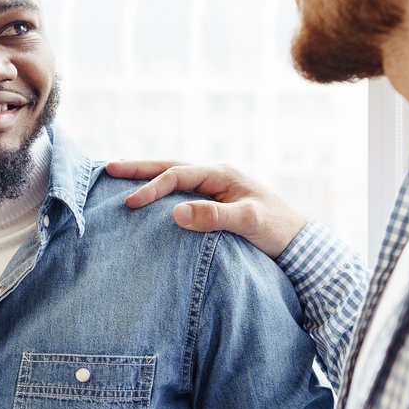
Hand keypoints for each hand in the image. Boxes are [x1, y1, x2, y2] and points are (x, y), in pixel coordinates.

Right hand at [105, 161, 308, 258]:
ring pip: (175, 176)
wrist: (299, 242)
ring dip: (149, 176)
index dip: (152, 188)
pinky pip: (182, 192)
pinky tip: (149, 198)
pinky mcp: (216, 203)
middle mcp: (217, 176)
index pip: (178, 175)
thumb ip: (213, 216)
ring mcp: (216, 188)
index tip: (130, 205)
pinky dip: (162, 191)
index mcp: (222, 174)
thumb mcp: (247, 222)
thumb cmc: (277, 229)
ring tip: (120, 176)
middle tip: (109, 167)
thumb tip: (175, 212)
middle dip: (140, 168)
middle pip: (171, 166)